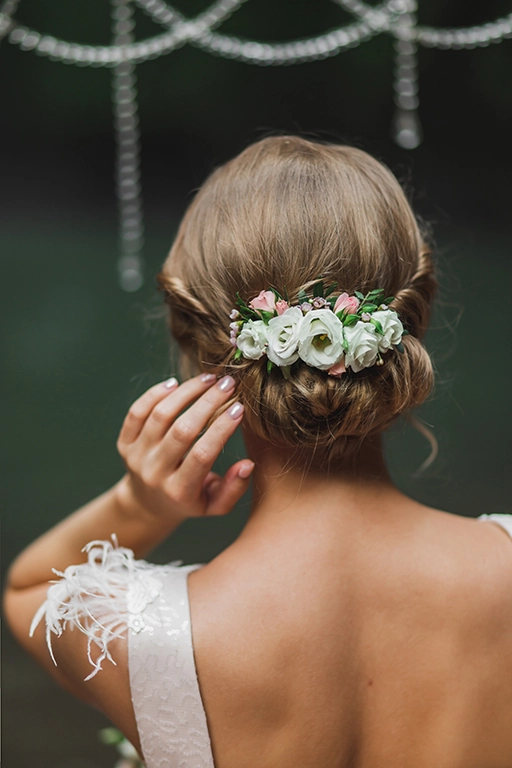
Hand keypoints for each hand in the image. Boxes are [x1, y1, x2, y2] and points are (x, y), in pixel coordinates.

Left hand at [115, 373, 253, 522]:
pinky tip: (175, 383)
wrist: (146, 505)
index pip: (203, 454)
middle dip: (208, 402)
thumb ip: (234, 488)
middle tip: (228, 383)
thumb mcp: (215, 505)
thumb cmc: (189, 501)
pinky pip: (137, 412)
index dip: (222, 428)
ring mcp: (136, 457)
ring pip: (160, 416)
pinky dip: (155, 394)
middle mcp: (154, 474)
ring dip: (186, 392)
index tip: (240, 407)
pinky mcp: (124, 443)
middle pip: (181, 430)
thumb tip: (248, 464)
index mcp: (180, 491)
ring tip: (208, 378)